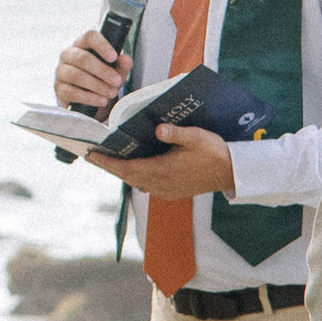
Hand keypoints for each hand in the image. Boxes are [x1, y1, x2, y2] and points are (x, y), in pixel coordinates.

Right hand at [52, 30, 129, 115]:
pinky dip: (89, 97)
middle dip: (102, 71)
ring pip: (76, 76)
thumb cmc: (101, 78)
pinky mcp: (59, 89)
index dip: (102, 45)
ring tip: (111, 92)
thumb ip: (122, 65)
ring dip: (97, 85)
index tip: (114, 57)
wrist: (89, 101)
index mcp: (82, 44)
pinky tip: (101, 100)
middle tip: (117, 81)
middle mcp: (68, 55)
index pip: (89, 37)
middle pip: (82, 58)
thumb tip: (126, 59)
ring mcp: (61, 72)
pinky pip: (72, 92)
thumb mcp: (115, 71)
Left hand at [89, 123, 234, 199]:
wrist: (232, 173)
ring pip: (135, 182)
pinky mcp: (171, 192)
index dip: (106, 162)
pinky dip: (135, 176)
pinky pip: (146, 185)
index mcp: (162, 171)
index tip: (89, 155)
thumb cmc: (214, 152)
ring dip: (122, 171)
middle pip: (126, 176)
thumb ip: (176, 133)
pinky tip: (134, 165)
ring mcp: (166, 191)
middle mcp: (160, 184)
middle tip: (93, 154)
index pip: (126, 168)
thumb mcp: (196, 137)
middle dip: (109, 166)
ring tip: (110, 158)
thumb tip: (157, 128)